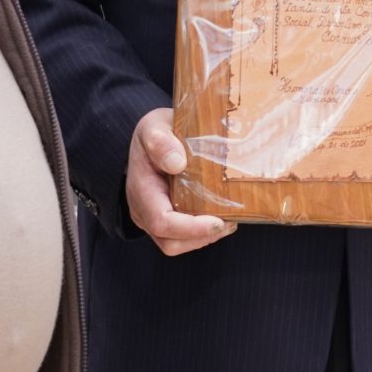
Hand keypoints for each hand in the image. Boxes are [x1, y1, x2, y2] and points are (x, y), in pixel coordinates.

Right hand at [125, 107, 232, 255]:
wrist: (152, 138)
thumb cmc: (154, 132)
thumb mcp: (154, 127)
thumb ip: (160, 141)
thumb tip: (177, 163)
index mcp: (141, 189)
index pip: (161, 221)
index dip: (190, 228)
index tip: (217, 221)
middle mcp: (143, 209)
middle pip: (170, 241)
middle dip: (201, 237)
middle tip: (230, 222)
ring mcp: (153, 217)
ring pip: (177, 244)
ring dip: (204, 238)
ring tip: (229, 222)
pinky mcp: (166, 218)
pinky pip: (181, 237)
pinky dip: (202, 233)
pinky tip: (221, 218)